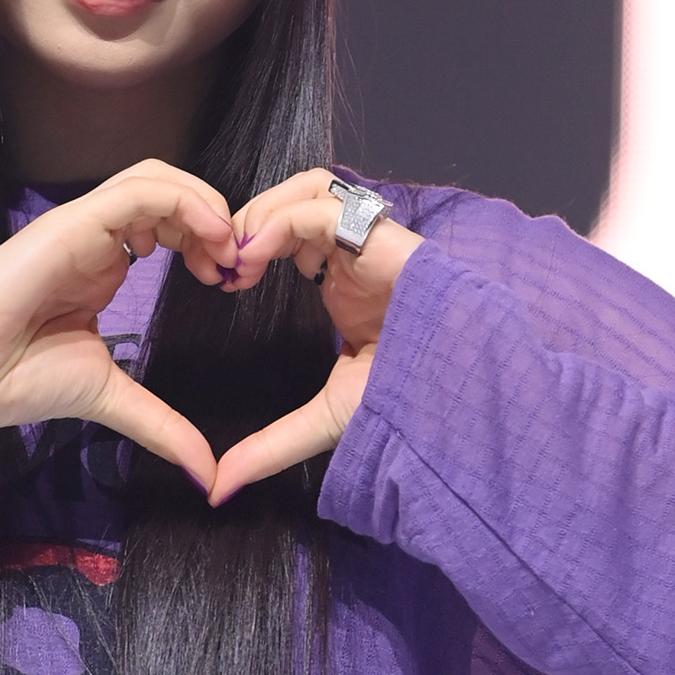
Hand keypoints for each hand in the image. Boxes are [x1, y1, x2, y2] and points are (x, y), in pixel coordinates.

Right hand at [0, 160, 238, 505]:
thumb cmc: (9, 380)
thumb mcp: (107, 397)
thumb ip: (159, 424)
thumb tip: (206, 472)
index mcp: (103, 265)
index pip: (167, 222)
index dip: (208, 240)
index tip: (230, 282)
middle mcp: (95, 238)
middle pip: (169, 189)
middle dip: (213, 216)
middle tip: (236, 263)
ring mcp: (81, 227)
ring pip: (155, 178)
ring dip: (202, 203)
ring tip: (225, 249)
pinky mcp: (69, 225)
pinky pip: (135, 192)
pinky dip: (181, 203)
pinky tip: (206, 239)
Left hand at [206, 169, 422, 504]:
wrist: (457, 395)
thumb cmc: (405, 401)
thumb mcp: (323, 420)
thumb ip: (269, 445)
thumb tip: (217, 486)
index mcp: (340, 281)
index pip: (290, 231)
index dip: (249, 244)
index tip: (222, 281)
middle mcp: (353, 254)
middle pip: (294, 199)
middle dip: (250, 220)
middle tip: (222, 263)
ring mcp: (369, 243)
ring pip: (309, 188)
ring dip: (265, 213)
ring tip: (241, 256)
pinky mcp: (382, 239)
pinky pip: (323, 206)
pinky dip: (282, 222)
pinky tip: (260, 257)